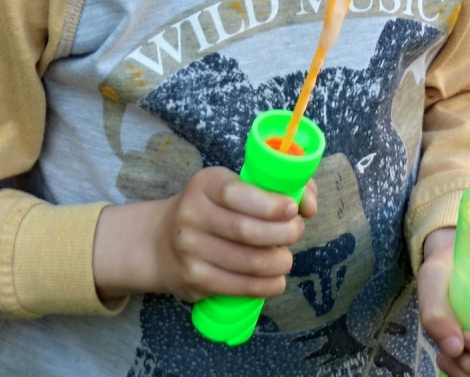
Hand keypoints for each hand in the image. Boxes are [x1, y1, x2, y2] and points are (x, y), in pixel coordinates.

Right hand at [93, 168, 317, 301]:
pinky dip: (263, 286)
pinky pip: (235, 286)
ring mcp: (190, 249)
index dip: (269, 203)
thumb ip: (273, 186)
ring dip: (276, 263)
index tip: (293, 209)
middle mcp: (192, 214)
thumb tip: (308, 203)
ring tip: (287, 259)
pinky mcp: (193, 279)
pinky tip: (276, 281)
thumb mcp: (231, 185)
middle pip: (245, 230)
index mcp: (206, 184)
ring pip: (245, 262)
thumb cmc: (212, 207)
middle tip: (296, 232)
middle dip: (281, 234)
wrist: (160, 240)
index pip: (238, 193)